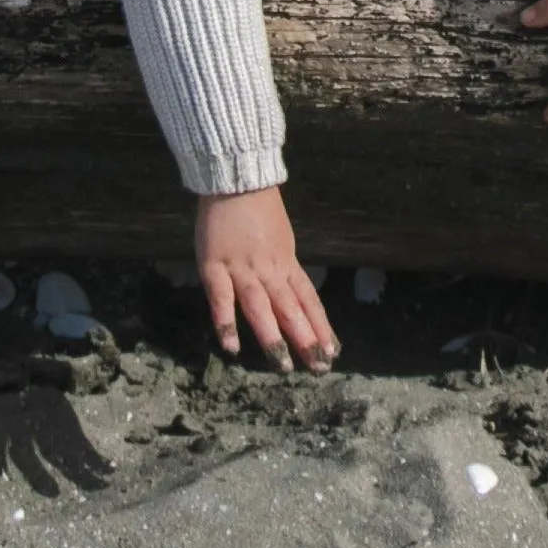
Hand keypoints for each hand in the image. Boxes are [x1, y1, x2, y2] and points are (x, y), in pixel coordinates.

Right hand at [195, 186, 338, 373]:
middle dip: (305, 339)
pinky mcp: (214, 265)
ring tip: (282, 365)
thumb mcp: (282, 240)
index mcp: (287, 262)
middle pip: (290, 308)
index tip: (332, 351)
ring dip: (272, 337)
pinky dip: (226, 322)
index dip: (320, 326)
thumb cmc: (258, 210)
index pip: (308, 299)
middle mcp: (269, 269)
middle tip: (318, 368)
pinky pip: (221, 298)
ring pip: (261, 307)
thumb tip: (294, 296)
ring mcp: (242, 268)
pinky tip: (231, 346)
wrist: (237, 179)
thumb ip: (284, 269)